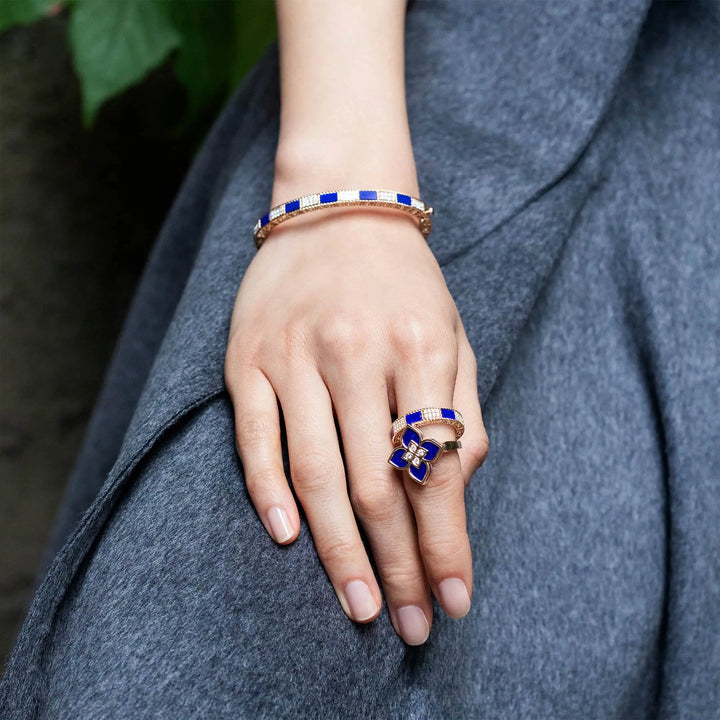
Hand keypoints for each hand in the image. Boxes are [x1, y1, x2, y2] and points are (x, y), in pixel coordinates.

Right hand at [224, 202, 488, 645]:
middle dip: (398, 565)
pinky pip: (255, 436)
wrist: (337, 207)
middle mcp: (354, 354)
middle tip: (409, 625)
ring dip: (339, 550)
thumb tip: (454, 491)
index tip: (456, 600)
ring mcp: (294, 357)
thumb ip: (461, 410)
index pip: (435, 469)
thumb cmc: (404, 282)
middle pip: (377, 484)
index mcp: (418, 349)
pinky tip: (289, 538)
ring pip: (316, 472)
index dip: (448, 543)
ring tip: (361, 605)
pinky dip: (267, 492)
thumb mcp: (453, 333)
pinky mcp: (247, 358)